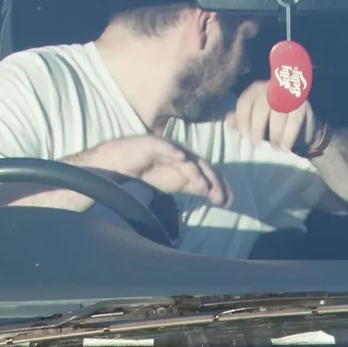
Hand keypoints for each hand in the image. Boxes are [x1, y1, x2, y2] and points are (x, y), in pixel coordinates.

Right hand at [67, 135, 228, 205]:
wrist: (119, 166)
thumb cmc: (147, 174)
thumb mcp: (174, 184)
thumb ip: (192, 185)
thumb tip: (212, 191)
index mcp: (188, 163)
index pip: (208, 173)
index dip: (219, 186)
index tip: (228, 202)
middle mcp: (181, 154)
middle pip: (202, 166)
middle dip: (212, 182)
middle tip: (219, 199)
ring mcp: (168, 148)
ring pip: (186, 159)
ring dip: (196, 173)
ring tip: (203, 187)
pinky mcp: (152, 144)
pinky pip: (165, 147)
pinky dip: (173, 152)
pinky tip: (181, 159)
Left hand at [228, 80, 328, 158]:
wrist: (301, 125)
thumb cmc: (271, 121)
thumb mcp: (254, 120)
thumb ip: (241, 119)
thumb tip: (229, 120)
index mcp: (257, 89)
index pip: (246, 101)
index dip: (243, 118)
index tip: (244, 133)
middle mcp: (272, 87)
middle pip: (262, 105)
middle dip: (257, 126)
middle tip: (256, 143)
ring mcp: (289, 94)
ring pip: (279, 112)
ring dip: (275, 132)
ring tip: (274, 148)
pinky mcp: (303, 104)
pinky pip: (295, 120)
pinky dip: (289, 135)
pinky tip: (285, 147)